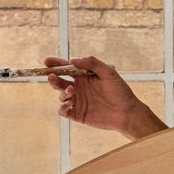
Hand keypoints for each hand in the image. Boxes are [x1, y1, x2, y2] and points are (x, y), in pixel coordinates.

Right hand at [46, 56, 165, 138]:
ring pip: (61, 95)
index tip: (47, 62)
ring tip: (71, 91)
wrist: (126, 112)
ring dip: (62, 92)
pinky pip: (63, 110)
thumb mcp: (108, 72)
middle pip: (59, 81)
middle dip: (53, 78)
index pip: (66, 68)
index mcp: (84, 76)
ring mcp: (78, 101)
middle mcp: (79, 88)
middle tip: (52, 76)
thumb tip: (72, 60)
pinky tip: (68, 104)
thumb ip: (91, 63)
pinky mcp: (77, 114)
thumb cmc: (120, 91)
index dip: (55, 64)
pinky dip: (62, 107)